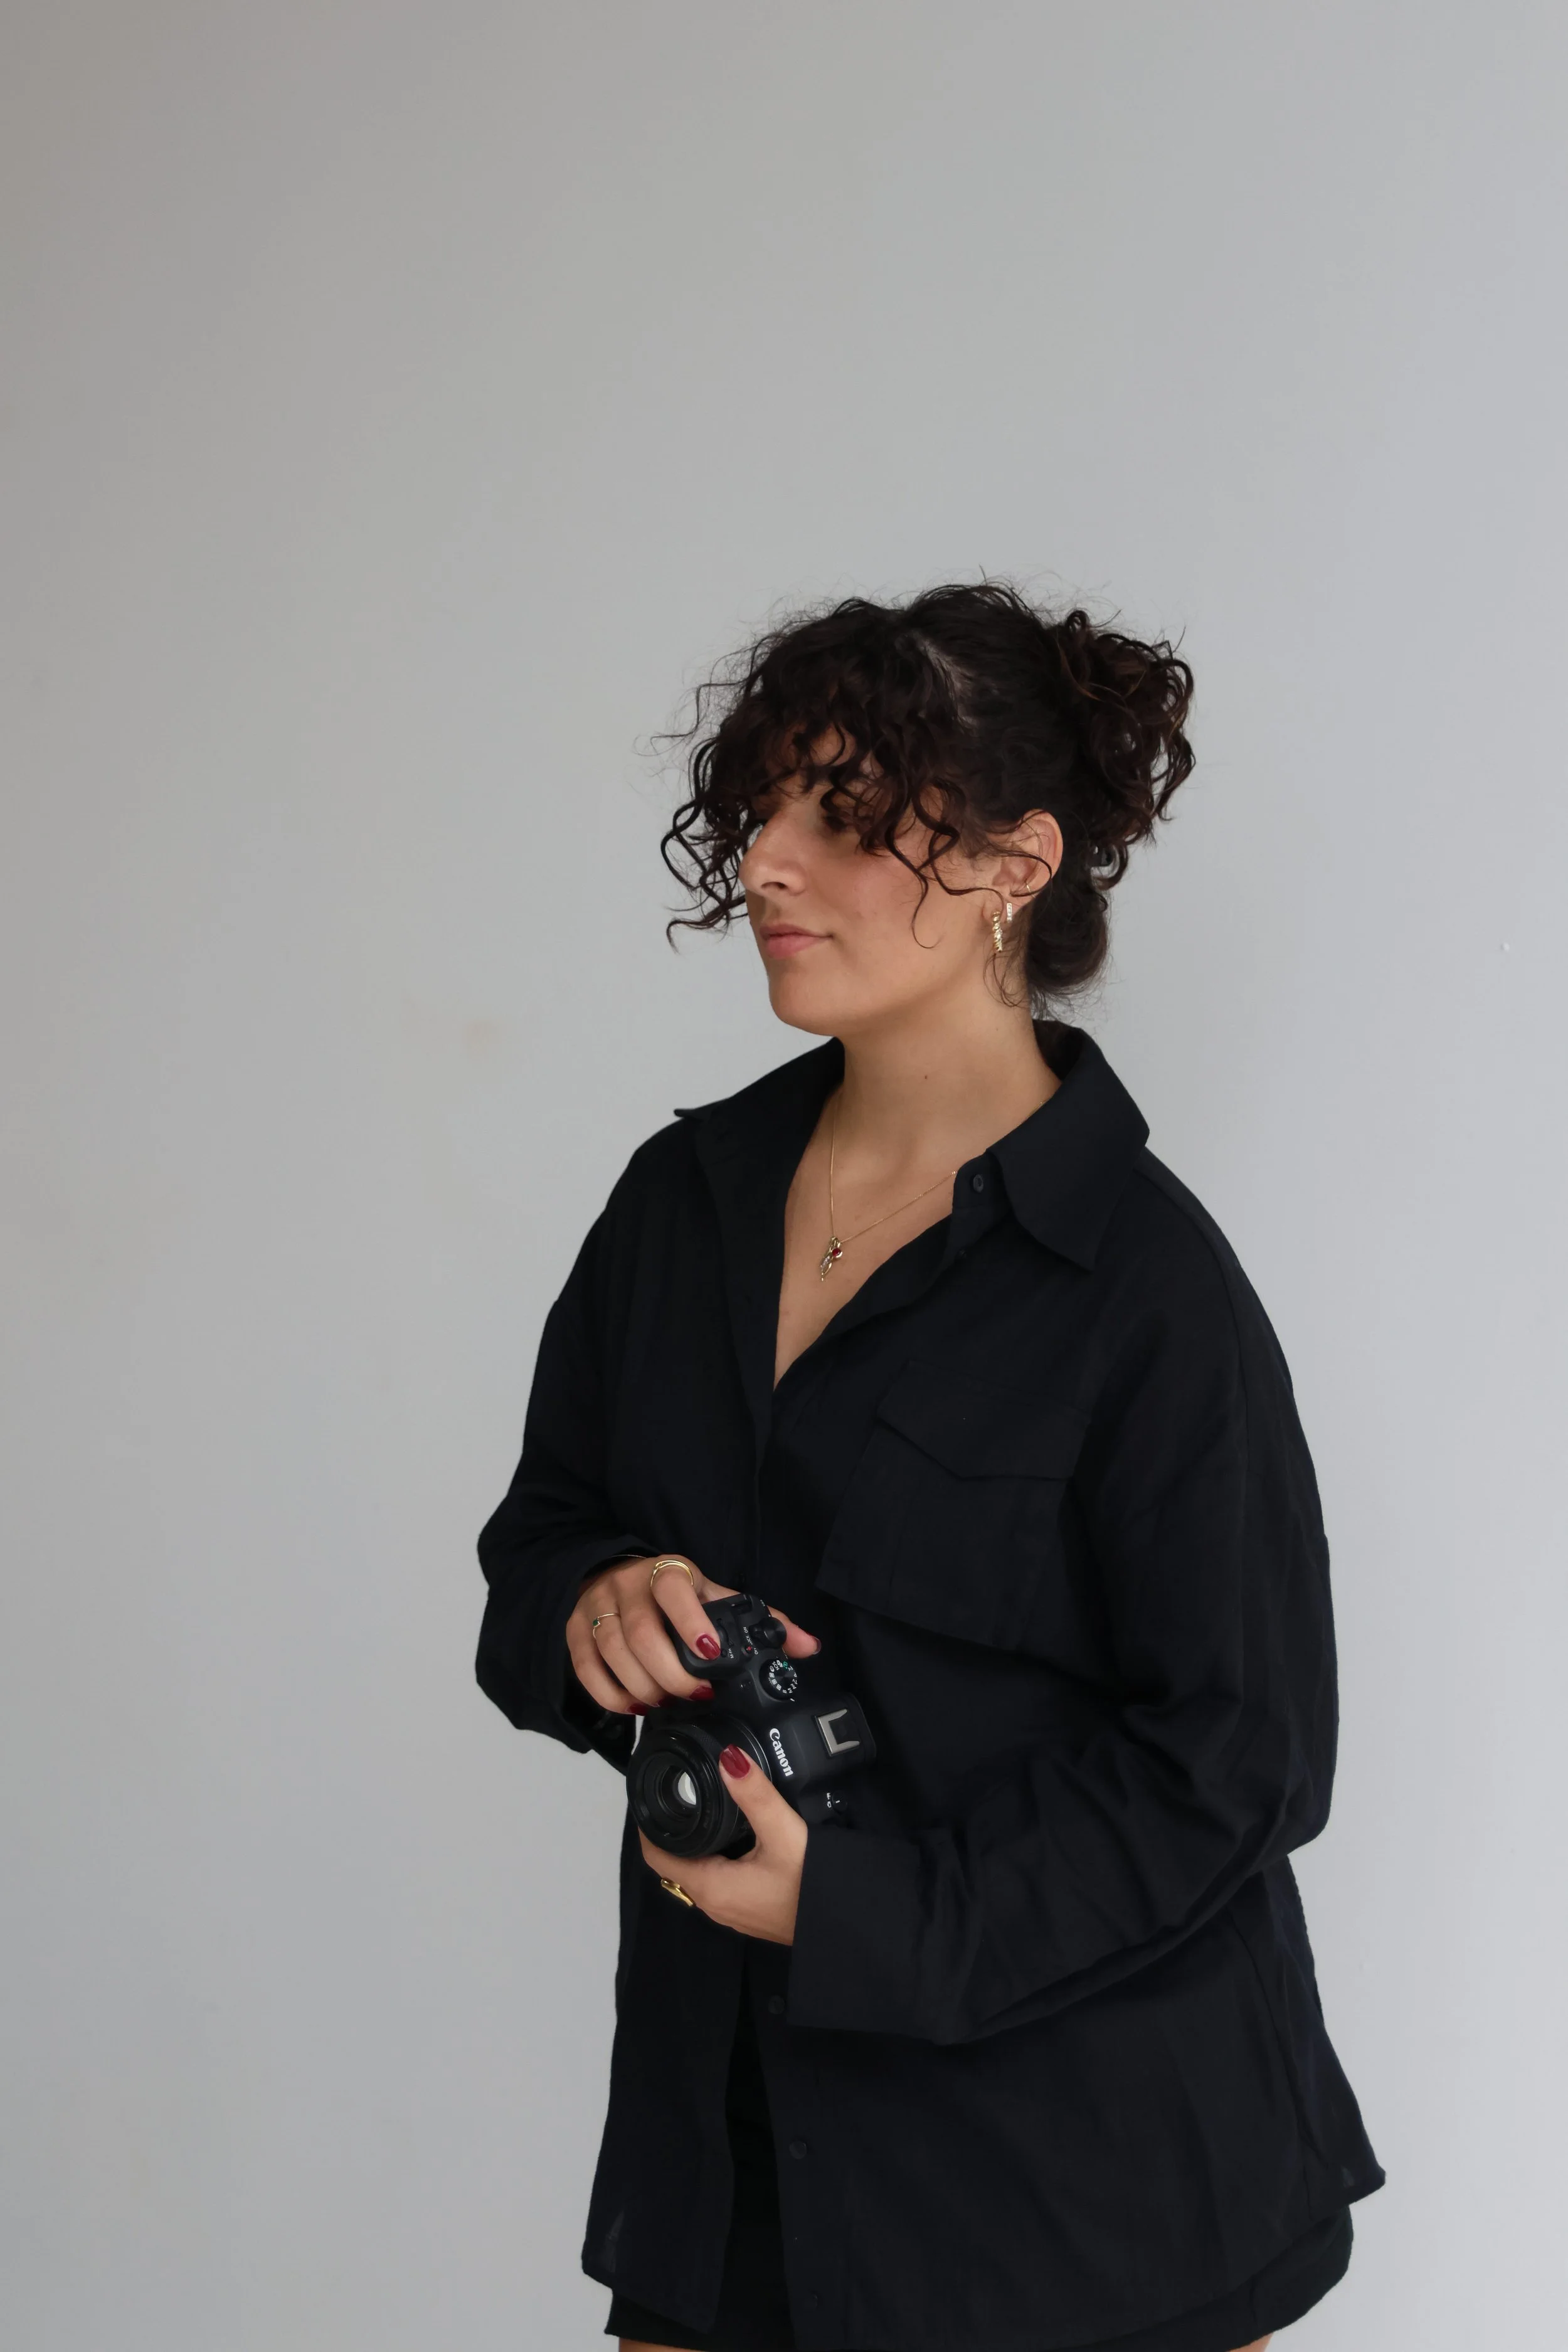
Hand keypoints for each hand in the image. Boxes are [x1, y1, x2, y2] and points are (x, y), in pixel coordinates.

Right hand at [566, 1552, 820, 1718]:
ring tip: (667, 1703)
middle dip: (672, 1675)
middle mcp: (627, 1586)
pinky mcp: (575, 1631)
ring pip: (614, 1654)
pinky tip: (635, 1706)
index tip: (711, 1653)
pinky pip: (587, 1670)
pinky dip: (611, 1695)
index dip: (691, 1621)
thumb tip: (808, 1647)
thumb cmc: (677, 1595)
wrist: (620, 1576)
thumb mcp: (716, 1597)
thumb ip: (762, 1621)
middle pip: (642, 1635)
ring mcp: (597, 1607)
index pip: (674, 1588)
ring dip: (644, 1688)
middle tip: (695, 1695)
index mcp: (668, 1572)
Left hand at [637, 1741, 807, 1944]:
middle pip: (676, 1862)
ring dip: (695, 1842)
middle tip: (677, 1788)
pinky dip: (716, 1854)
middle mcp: (715, 1904)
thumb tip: (728, 1758)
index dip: (647, 1826)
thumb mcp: (783, 1833)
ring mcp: (733, 1910)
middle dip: (672, 1829)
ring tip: (701, 1803)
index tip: (648, 1794)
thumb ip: (755, 1795)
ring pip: (698, 1871)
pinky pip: (720, 1878)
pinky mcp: (751, 1910)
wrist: (849, 1926)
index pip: (657, 1857)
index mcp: (711, 1887)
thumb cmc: (811, 1885)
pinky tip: (735, 1833)